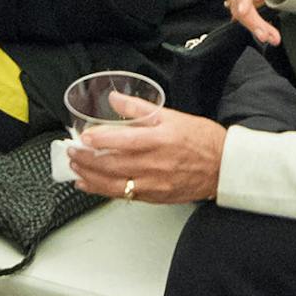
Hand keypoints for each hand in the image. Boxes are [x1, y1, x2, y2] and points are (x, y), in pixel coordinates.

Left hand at [70, 99, 226, 204]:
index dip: (100, 139)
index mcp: (159, 140)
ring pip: (113, 183)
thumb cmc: (202, 140)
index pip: (123, 140)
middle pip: (112, 164)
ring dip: (90, 176)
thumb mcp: (172, 116)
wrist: (224, 167)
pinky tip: (89, 184)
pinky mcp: (154, 196)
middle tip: (72, 152)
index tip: (84, 136)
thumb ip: (139, 109)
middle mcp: (154, 164)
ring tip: (75, 168)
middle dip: (87, 159)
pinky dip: (102, 190)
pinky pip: (122, 194)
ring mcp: (153, 183)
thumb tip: (115, 98)